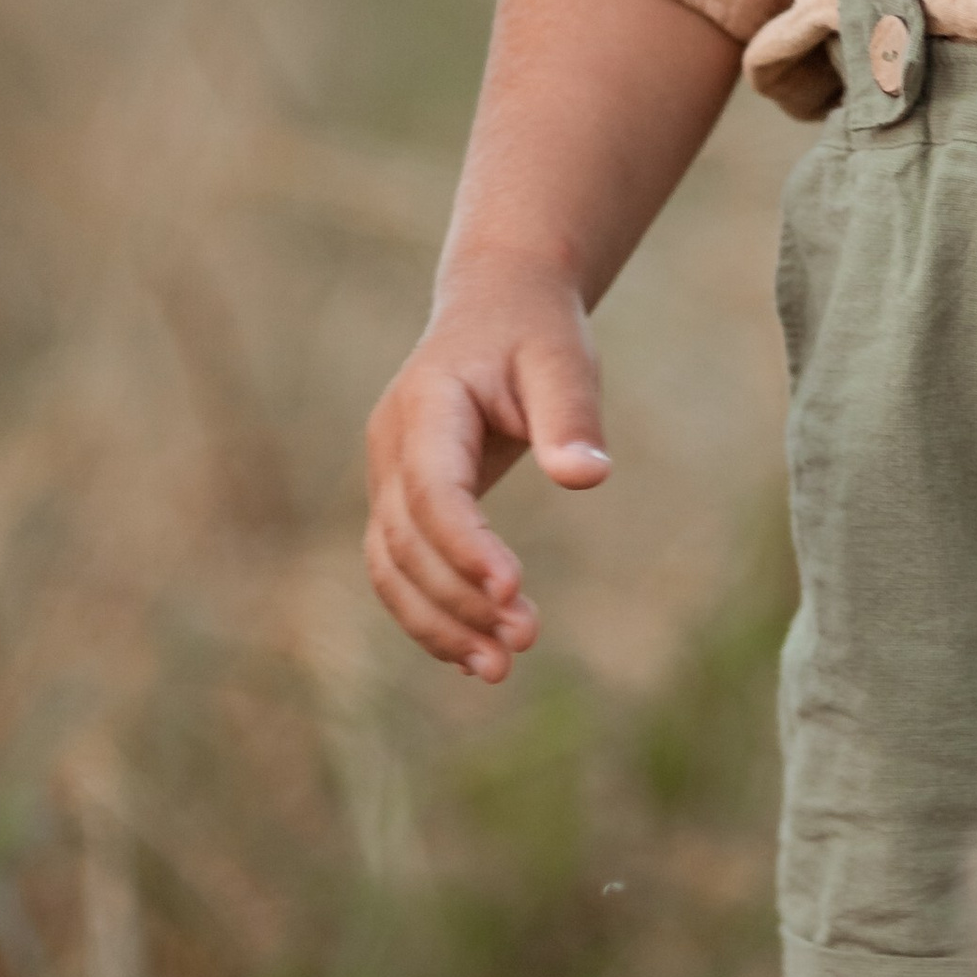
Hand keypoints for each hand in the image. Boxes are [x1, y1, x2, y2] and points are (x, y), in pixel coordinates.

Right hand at [363, 253, 610, 680]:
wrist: (498, 307)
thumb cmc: (535, 332)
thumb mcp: (562, 359)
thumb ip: (570, 416)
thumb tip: (587, 476)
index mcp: (426, 406)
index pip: (434, 489)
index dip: (465, 545)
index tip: (513, 590)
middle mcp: (392, 447)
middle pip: (408, 541)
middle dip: (461, 598)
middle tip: (527, 640)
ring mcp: (389, 479)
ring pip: (392, 568)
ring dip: (439, 623)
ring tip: (500, 668)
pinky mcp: (403, 505)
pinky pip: (402, 571)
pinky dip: (433, 614)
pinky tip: (478, 653)